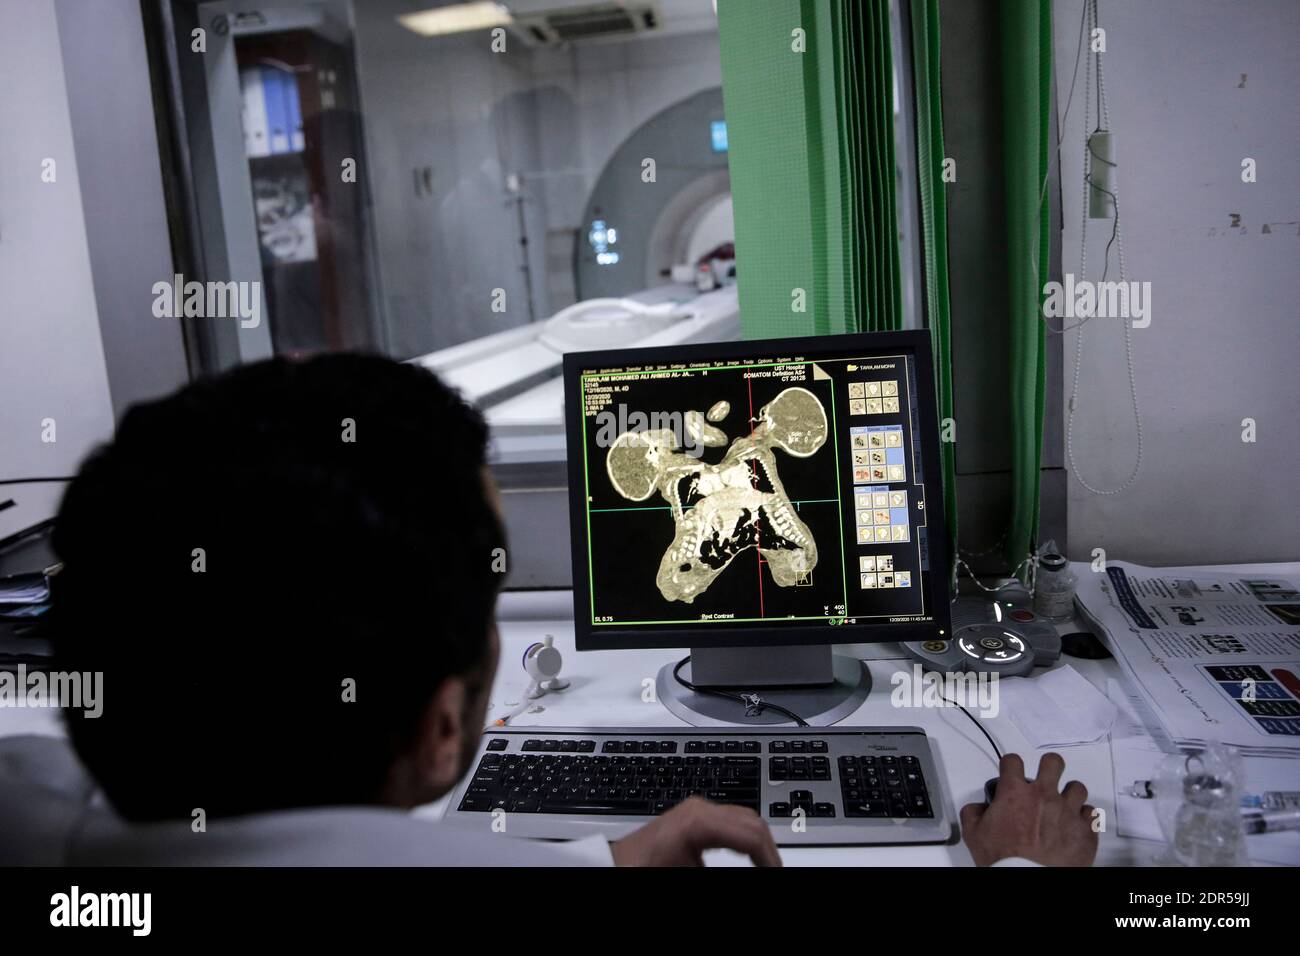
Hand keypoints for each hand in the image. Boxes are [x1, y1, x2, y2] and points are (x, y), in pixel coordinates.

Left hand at [611, 797, 781, 866]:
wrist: (616, 864)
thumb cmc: (642, 867)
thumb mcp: (690, 873)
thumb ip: (726, 870)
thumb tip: (755, 867)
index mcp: (698, 820)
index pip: (751, 835)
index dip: (771, 859)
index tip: (778, 873)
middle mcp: (700, 808)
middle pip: (752, 822)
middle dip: (769, 850)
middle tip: (776, 870)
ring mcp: (696, 809)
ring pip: (744, 819)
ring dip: (759, 843)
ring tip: (767, 866)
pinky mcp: (694, 816)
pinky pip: (731, 821)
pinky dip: (746, 838)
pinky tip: (751, 856)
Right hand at [960, 753, 1097, 866]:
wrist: (1028, 879)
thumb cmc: (1006, 860)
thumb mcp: (974, 834)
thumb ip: (973, 813)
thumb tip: (978, 808)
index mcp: (1015, 793)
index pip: (1013, 761)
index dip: (1011, 764)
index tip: (1011, 771)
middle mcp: (1043, 796)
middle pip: (1053, 762)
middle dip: (1049, 766)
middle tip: (1045, 777)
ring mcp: (1067, 811)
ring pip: (1077, 787)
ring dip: (1069, 794)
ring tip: (1063, 805)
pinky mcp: (1085, 830)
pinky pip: (1090, 813)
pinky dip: (1083, 818)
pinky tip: (1075, 824)